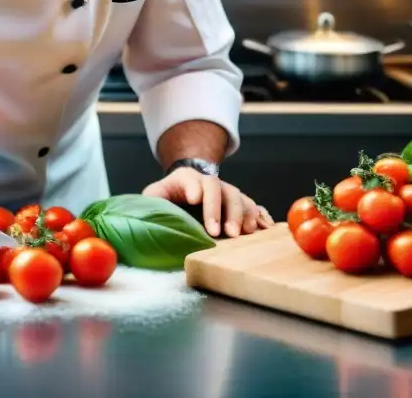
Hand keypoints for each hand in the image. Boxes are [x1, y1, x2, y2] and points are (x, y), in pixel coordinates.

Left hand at [142, 168, 274, 237]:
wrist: (190, 185)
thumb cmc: (170, 195)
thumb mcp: (156, 194)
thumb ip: (152, 199)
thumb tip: (145, 211)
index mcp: (188, 179)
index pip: (194, 181)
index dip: (196, 190)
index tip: (194, 199)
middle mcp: (211, 183)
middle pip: (221, 191)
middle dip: (222, 211)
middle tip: (222, 232)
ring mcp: (228, 192)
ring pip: (240, 198)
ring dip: (244, 216)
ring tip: (245, 234)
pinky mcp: (240, 203)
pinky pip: (254, 207)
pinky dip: (261, 216)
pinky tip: (266, 227)